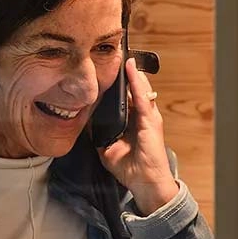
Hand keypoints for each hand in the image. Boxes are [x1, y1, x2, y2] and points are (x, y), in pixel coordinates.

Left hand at [98, 58, 178, 214]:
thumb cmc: (131, 169)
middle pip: (134, 89)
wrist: (146, 183)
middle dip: (125, 74)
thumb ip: (100, 136)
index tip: (108, 70)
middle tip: (116, 55)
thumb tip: (86, 126)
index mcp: (134, 122)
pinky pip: (142, 96)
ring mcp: (149, 117)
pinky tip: (130, 70)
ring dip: (131, 73)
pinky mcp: (151, 120)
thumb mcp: (108, 150)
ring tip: (123, 56)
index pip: (126, 98)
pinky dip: (136, 82)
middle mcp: (143, 116)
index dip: (119, 84)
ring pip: (139, 88)